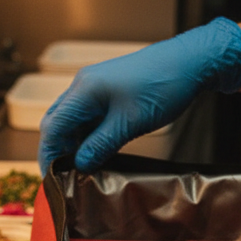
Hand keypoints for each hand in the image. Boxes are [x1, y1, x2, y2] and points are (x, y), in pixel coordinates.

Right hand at [38, 17, 240, 173]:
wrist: (192, 62)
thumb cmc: (162, 87)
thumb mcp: (128, 124)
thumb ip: (99, 146)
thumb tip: (79, 166)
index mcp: (84, 91)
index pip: (52, 127)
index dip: (48, 155)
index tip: (52, 178)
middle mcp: (84, 87)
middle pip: (57, 123)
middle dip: (58, 150)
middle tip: (65, 176)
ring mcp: (95, 88)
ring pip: (72, 122)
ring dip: (73, 145)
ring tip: (82, 168)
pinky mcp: (108, 92)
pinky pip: (88, 118)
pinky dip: (87, 137)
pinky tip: (96, 153)